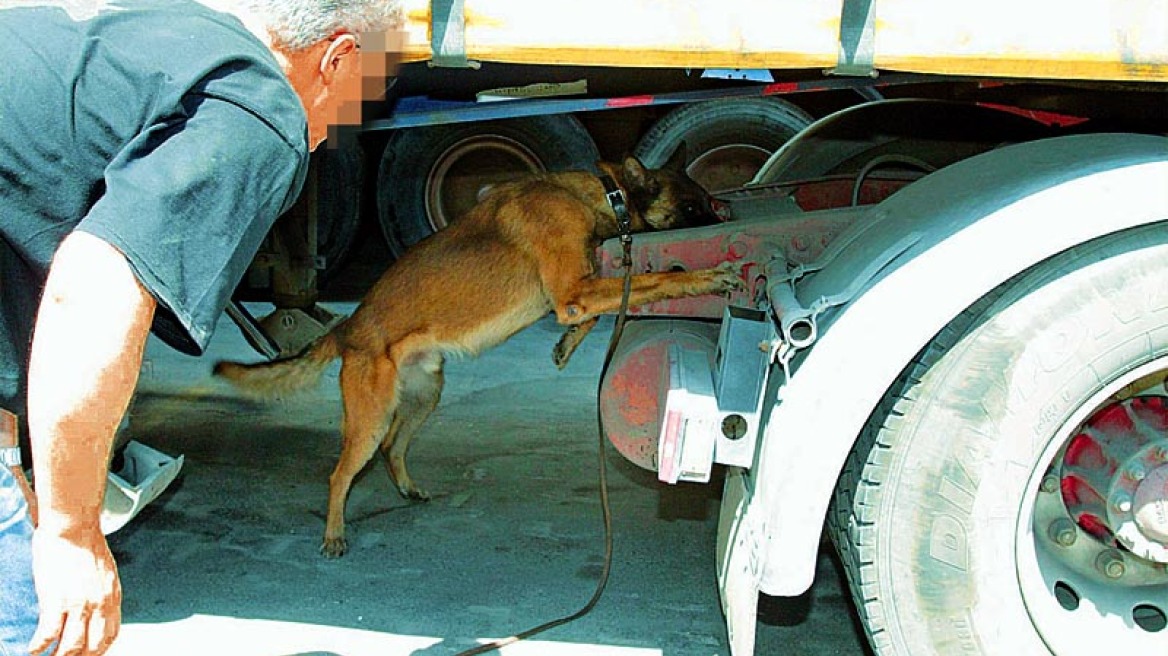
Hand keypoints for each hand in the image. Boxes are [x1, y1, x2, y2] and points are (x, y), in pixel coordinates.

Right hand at [29, 529, 121, 655]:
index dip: (99, 651)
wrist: (73, 525)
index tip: (88, 655)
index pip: (111, 635)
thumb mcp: (104, 571)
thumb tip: (97, 605)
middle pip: (94, 647)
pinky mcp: (58, 600)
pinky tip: (32, 649)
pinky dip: (39, 646)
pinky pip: (49, 634)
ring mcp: (80, 604)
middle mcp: (100, 604)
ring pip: (72, 647)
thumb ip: (103, 591)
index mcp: (112, 596)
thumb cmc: (85, 542)